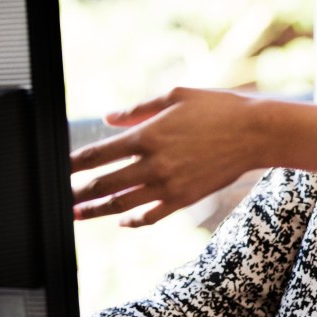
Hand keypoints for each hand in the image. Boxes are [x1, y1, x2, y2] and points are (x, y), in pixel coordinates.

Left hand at [71, 87, 267, 225]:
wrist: (257, 132)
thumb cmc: (219, 108)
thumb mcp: (176, 96)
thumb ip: (138, 108)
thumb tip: (108, 118)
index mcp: (148, 135)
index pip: (98, 154)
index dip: (73, 163)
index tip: (59, 168)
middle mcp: (153, 163)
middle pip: (102, 184)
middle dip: (77, 192)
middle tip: (60, 198)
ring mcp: (168, 185)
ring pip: (121, 204)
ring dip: (96, 211)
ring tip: (78, 215)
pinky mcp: (184, 199)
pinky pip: (150, 216)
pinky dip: (132, 221)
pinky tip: (122, 220)